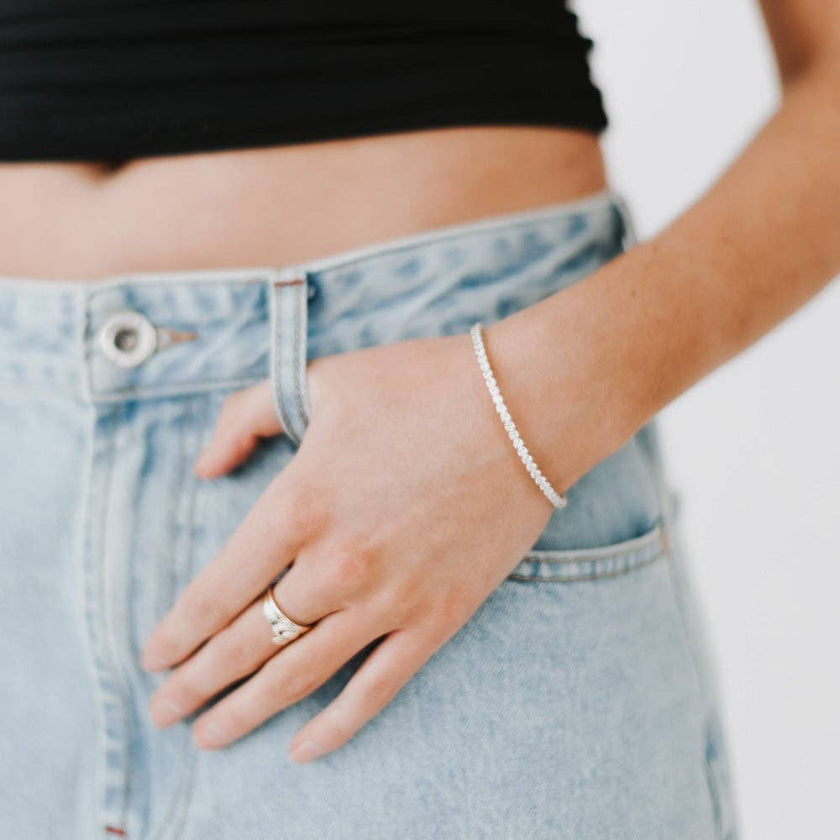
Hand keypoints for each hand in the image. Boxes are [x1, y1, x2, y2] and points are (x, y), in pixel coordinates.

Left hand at [140, 327, 563, 762]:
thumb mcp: (320, 381)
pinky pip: (377, 687)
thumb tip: (204, 468)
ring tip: (210, 738)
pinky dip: (337, 725)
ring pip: (300, 676)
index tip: (153, 657)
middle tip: (165, 711)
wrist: (526, 407)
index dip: (177, 632)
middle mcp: (335, 564)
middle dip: (196, 685)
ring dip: (247, 713)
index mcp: (298, 504)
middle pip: (246, 644)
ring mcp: (389, 598)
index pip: (216, 590)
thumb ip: (245, 417)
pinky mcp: (438, 616)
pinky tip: (302, 749)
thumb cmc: (422, 385)